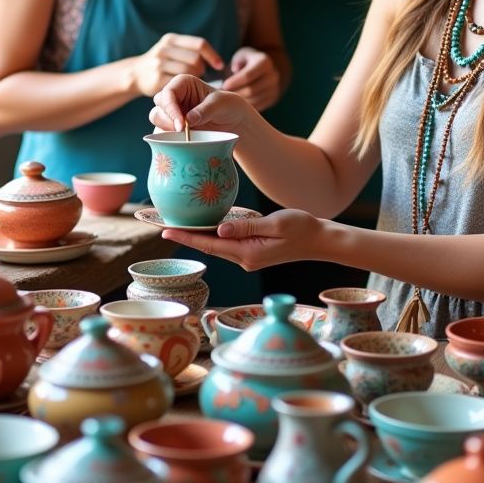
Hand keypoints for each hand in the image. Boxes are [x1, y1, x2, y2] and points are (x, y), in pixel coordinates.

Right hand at [132, 35, 223, 99]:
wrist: (134, 74)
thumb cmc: (161, 63)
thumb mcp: (171, 49)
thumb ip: (189, 50)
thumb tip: (216, 60)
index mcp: (171, 39)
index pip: (199, 44)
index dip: (212, 55)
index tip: (219, 65)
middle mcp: (164, 49)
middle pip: (196, 59)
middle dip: (202, 68)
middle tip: (200, 74)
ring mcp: (159, 64)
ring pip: (189, 71)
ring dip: (195, 78)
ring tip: (191, 81)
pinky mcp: (157, 79)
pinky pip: (180, 83)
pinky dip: (186, 87)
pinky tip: (184, 88)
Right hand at [150, 76, 248, 134]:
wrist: (234, 123)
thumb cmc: (228, 106)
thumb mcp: (221, 104)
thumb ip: (205, 110)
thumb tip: (188, 120)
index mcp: (184, 83)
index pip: (168, 93)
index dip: (170, 108)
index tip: (181, 125)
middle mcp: (175, 95)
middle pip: (159, 105)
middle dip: (167, 119)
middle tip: (182, 132)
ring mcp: (172, 111)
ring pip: (157, 117)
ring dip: (167, 129)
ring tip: (185, 136)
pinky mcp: (172, 126)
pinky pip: (161, 131)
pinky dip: (168, 138)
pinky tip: (182, 142)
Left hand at [161, 207, 323, 271]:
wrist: (321, 241)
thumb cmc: (302, 228)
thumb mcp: (275, 224)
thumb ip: (247, 227)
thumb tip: (220, 229)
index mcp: (248, 253)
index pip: (210, 245)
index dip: (186, 237)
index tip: (165, 230)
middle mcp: (244, 259)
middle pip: (208, 247)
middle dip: (186, 236)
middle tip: (162, 224)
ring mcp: (249, 257)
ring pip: (217, 246)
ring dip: (198, 235)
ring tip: (177, 223)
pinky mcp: (253, 253)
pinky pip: (228, 243)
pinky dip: (214, 235)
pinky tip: (205, 225)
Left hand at [221, 46, 280, 111]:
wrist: (266, 70)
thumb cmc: (248, 61)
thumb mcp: (242, 56)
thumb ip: (237, 61)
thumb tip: (234, 69)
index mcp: (265, 62)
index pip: (248, 75)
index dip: (234, 82)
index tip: (224, 85)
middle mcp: (273, 76)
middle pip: (251, 90)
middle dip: (235, 93)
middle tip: (223, 95)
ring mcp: (274, 89)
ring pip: (253, 100)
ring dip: (239, 101)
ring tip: (228, 99)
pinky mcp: (272, 99)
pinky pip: (257, 106)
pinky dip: (245, 107)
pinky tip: (235, 103)